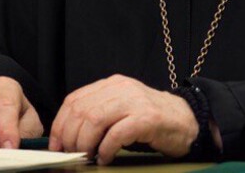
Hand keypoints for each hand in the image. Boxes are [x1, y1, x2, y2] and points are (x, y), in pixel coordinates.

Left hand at [48, 74, 196, 163]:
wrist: (187, 120)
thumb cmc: (151, 120)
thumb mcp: (121, 108)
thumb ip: (99, 113)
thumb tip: (67, 135)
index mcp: (112, 84)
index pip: (74, 100)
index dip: (60, 125)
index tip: (57, 145)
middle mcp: (122, 88)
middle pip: (81, 111)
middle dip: (71, 138)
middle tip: (73, 155)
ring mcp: (135, 101)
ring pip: (94, 120)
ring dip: (86, 144)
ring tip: (89, 157)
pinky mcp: (147, 118)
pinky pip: (116, 134)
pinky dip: (105, 150)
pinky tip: (106, 159)